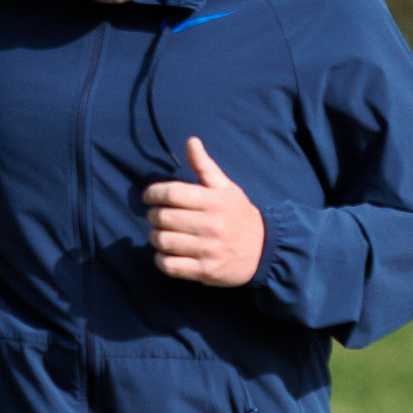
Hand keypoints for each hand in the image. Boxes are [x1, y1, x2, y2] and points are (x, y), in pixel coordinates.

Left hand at [143, 137, 264, 287]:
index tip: (148, 196)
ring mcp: (207, 249)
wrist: (264, 251)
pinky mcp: (205, 270)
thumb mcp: (227, 188)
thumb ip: (205, 166)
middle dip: (152, 215)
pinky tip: (165, 253)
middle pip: (164, 217)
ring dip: (154, 237)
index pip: (172, 193)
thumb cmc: (240, 216)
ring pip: (163, 241)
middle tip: (155, 216)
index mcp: (214, 201)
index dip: (153, 193)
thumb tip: (191, 141)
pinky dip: (160, 259)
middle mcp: (210, 225)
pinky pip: (170, 265)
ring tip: (159, 234)